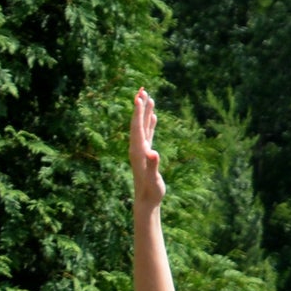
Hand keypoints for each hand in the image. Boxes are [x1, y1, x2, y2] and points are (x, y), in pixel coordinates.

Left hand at [130, 90, 166, 215]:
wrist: (146, 200)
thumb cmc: (151, 191)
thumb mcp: (153, 179)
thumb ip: (153, 166)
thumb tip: (154, 153)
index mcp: (138, 151)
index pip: (137, 127)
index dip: (138, 112)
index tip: (138, 97)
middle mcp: (137, 147)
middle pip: (137, 123)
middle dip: (140, 107)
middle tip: (141, 90)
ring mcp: (141, 149)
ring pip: (142, 126)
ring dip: (145, 112)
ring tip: (148, 97)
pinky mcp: (146, 153)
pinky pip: (148, 133)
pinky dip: (150, 123)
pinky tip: (153, 116)